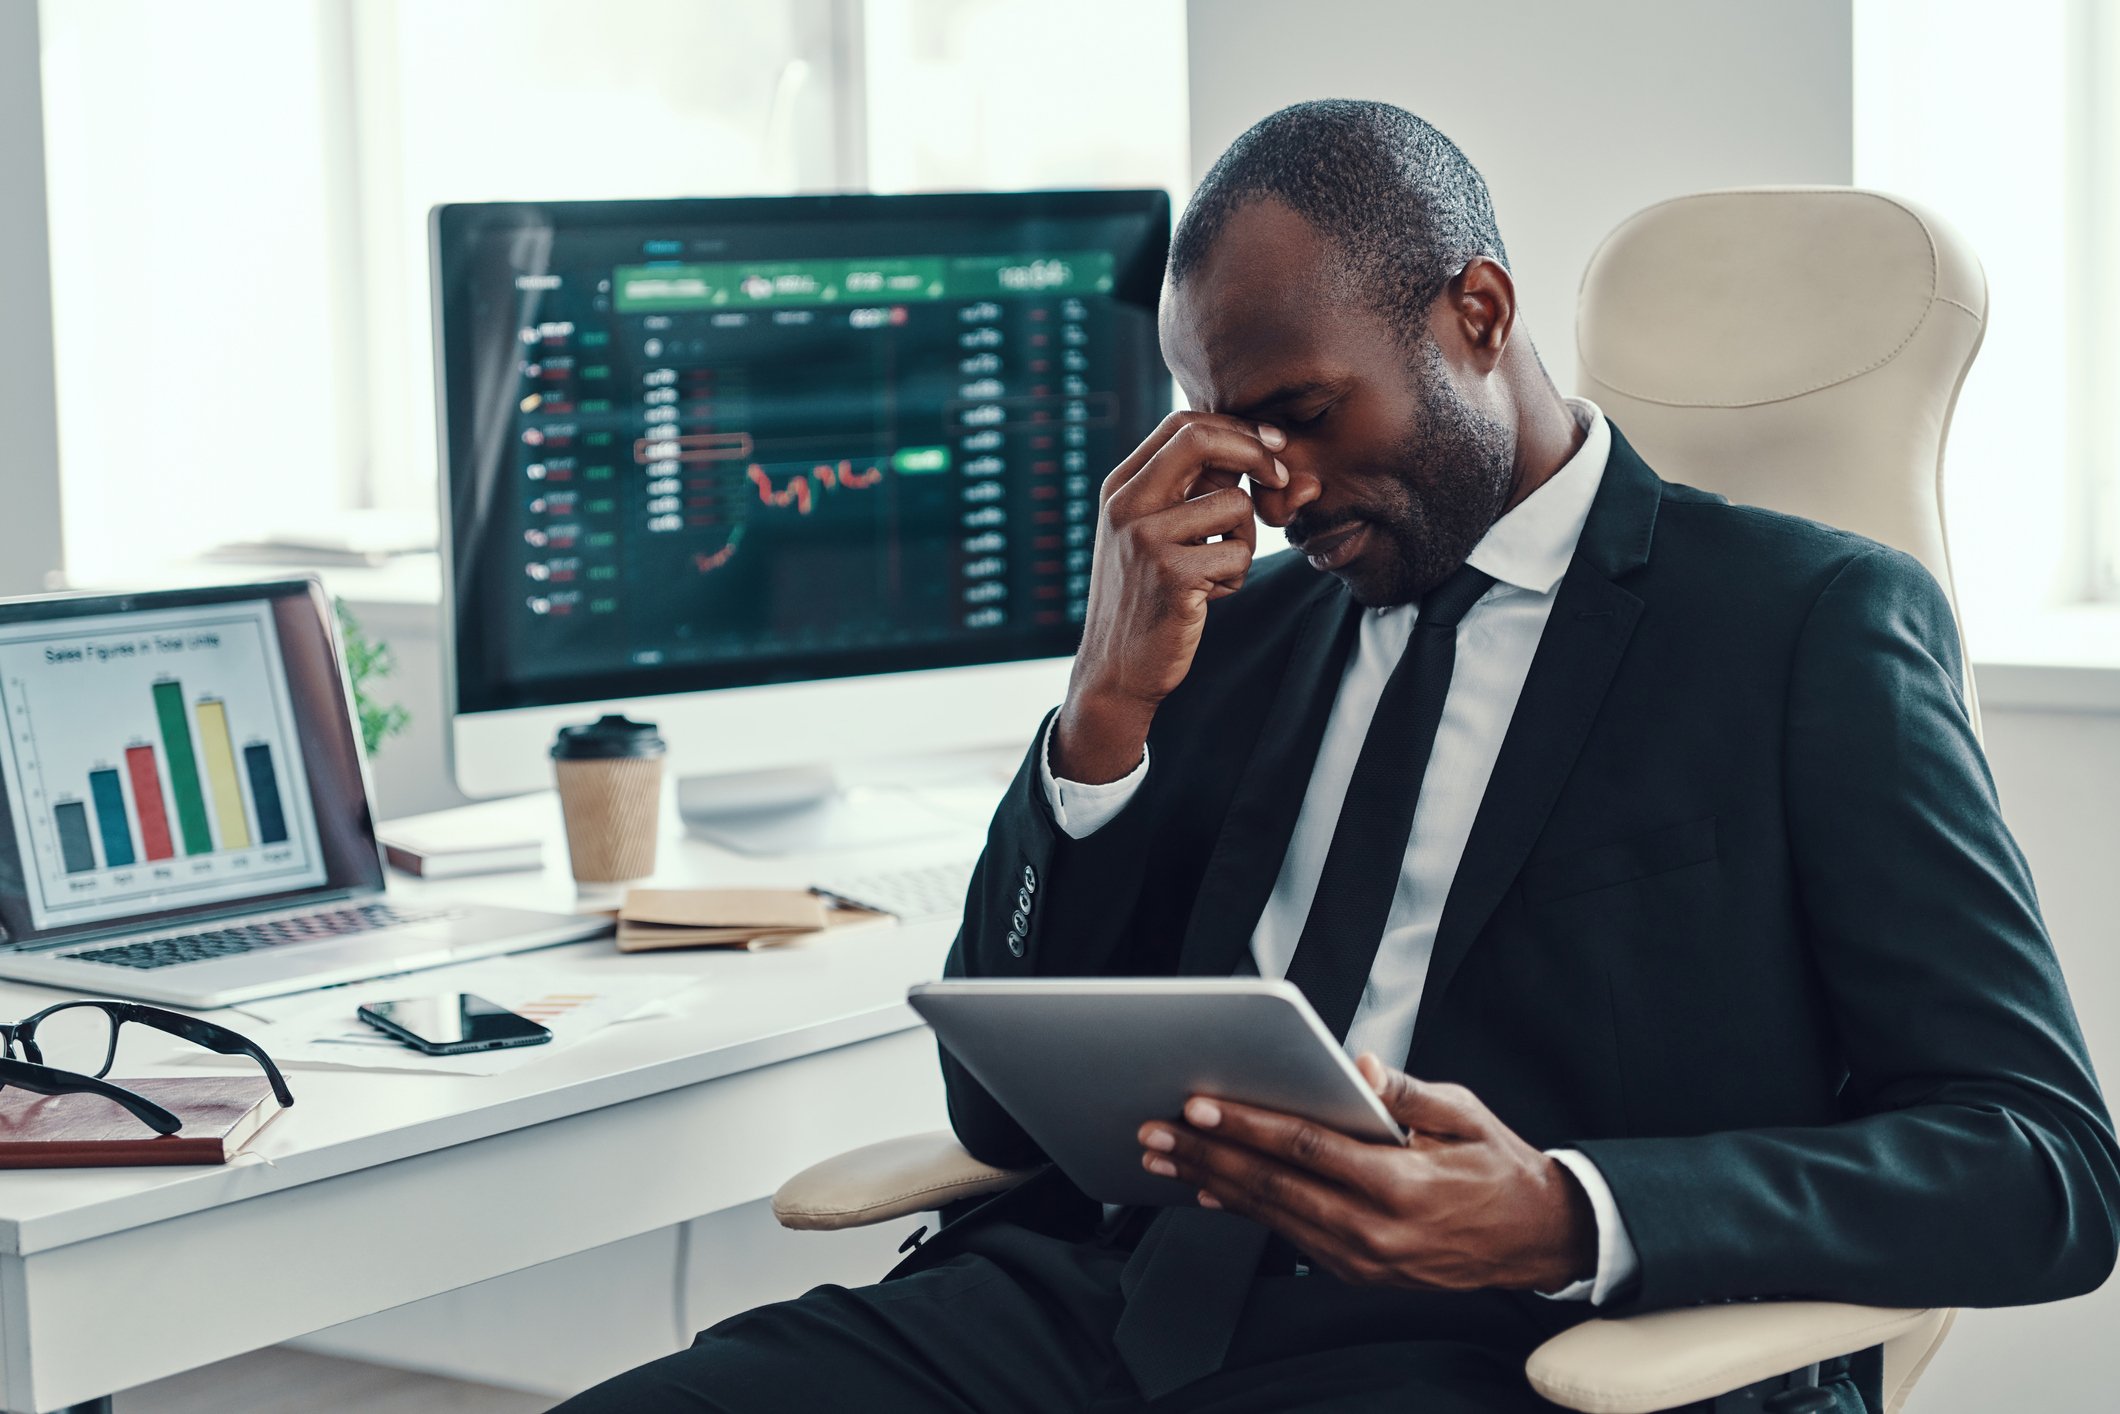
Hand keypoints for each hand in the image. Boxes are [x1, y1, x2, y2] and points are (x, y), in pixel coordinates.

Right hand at [1053, 412, 1288, 782]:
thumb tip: (1255, 449)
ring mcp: (1144, 538)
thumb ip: (1188, 492)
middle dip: (1256, 452)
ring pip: (1234, 505)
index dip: (1235, 427)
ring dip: (1244, 540)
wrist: (1116, 670)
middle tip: (1280, 477)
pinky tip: (1209, 597)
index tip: (1271, 445)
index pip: (1182, 424)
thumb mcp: (1151, 535)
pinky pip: (1239, 554)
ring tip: (1216, 570)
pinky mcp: (1172, 574)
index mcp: (1120, 487)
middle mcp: (1125, 505)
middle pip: (1203, 440)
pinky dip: (1236, 577)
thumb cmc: (1145, 599)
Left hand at [1137, 1055, 1596, 1292]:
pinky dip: (1244, 1212)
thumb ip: (1405, 1091)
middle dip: (1205, 1155)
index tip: (1200, 1105)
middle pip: (1272, 1186)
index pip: (1307, 1149)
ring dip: (1211, 1184)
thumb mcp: (1465, 1114)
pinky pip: (1289, 1238)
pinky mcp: (1358, 1272)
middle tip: (1154, 1130)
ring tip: (1164, 1158)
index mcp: (1403, 1185)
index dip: (1247, 1125)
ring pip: (1271, 1215)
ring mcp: (1364, 1259)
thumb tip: (1357, 1063)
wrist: (1536, 1239)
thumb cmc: (1498, 1168)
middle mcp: (1377, 1230)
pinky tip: (1208, 1192)